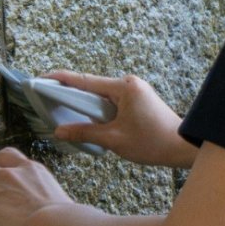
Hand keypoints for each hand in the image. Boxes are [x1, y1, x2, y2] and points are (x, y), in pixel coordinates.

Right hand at [42, 70, 198, 167]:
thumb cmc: (153, 142)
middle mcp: (129, 84)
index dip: (60, 79)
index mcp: (124, 87)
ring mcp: (135, 91)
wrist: (182, 147)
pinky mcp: (137, 100)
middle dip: (70, 95)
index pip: (84, 80)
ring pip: (101, 96)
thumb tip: (59, 131)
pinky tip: (87, 121)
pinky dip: (98, 110)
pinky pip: (111, 102)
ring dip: (85, 105)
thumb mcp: (114, 139)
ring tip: (64, 114)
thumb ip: (85, 132)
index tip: (41, 78)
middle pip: (91, 87)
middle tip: (47, 102)